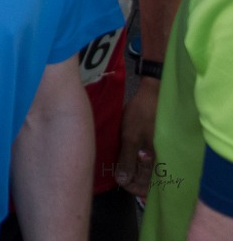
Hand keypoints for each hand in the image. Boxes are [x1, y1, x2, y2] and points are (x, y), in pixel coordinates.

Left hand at [114, 78, 158, 195]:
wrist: (155, 94)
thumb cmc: (143, 114)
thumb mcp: (131, 136)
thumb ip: (127, 160)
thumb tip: (122, 181)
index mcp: (158, 162)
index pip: (145, 187)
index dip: (130, 187)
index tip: (118, 180)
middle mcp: (163, 161)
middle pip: (148, 182)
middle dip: (132, 180)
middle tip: (118, 172)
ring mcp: (163, 153)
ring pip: (149, 173)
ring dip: (135, 172)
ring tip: (122, 165)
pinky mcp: (160, 145)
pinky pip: (151, 161)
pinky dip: (140, 163)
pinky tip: (130, 157)